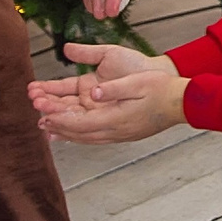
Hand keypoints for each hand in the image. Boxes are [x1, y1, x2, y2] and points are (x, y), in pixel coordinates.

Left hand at [30, 41, 186, 142]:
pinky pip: (95, 137)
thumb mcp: (137, 82)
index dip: (60, 119)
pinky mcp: (123, 133)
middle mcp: (116, 131)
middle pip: (79, 133)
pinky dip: (79, 135)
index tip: (43, 114)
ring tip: (50, 129)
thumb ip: (114, 88)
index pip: (81, 123)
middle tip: (39, 121)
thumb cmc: (162, 89)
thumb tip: (93, 91)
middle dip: (58, 127)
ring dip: (66, 133)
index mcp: (117, 119)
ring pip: (86, 138)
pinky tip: (73, 133)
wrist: (182, 102)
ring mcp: (119, 134)